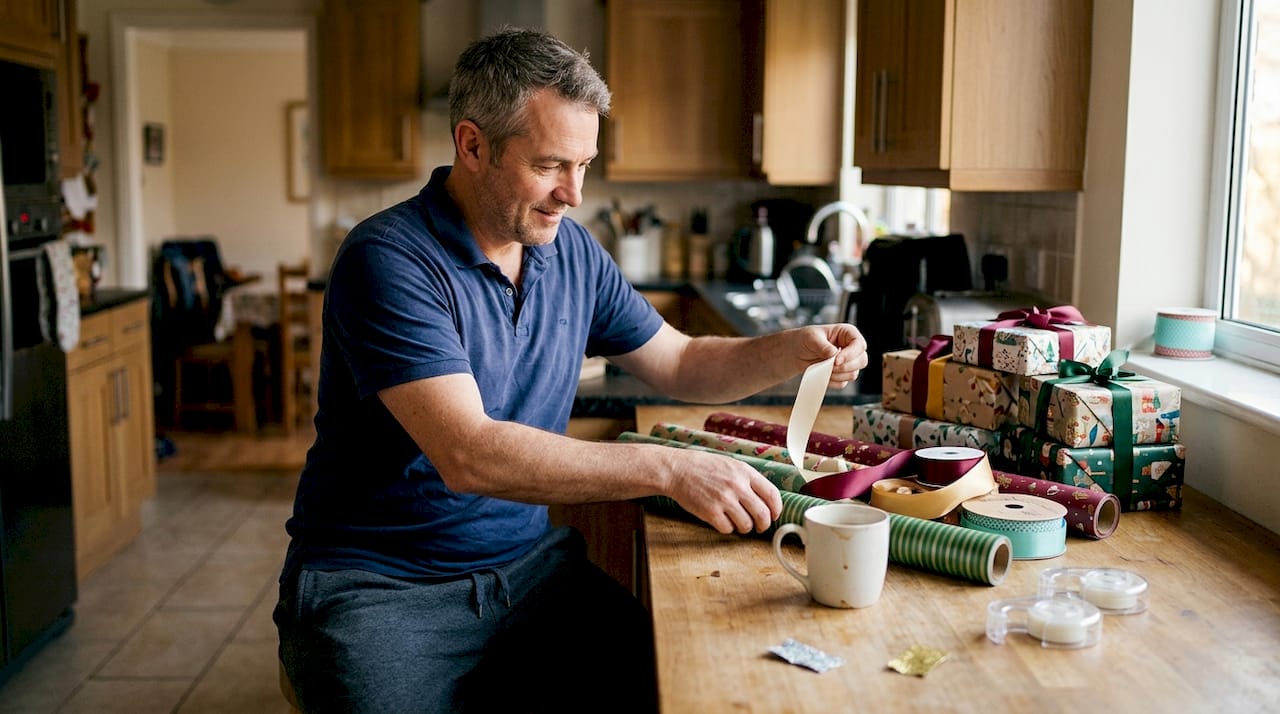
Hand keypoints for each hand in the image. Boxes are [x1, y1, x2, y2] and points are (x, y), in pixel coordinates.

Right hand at [666, 451, 782, 533]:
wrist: (677, 469)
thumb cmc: (704, 467)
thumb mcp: (731, 464)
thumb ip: (748, 479)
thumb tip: (766, 499)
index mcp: (745, 472)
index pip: (772, 495)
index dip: (776, 509)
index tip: (774, 515)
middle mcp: (737, 486)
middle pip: (763, 514)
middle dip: (763, 525)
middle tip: (759, 527)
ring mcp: (724, 500)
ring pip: (746, 525)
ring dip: (744, 528)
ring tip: (738, 523)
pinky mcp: (710, 512)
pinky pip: (727, 529)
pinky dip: (727, 528)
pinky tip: (722, 521)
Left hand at [795, 323, 868, 387]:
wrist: (795, 352)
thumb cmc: (804, 339)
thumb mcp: (811, 338)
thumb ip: (823, 345)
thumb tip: (834, 353)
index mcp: (847, 333)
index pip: (859, 344)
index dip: (850, 354)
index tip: (836, 361)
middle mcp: (850, 348)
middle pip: (862, 361)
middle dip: (845, 367)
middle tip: (829, 367)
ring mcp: (847, 362)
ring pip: (853, 374)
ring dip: (837, 375)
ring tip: (823, 368)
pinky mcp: (841, 374)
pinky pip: (843, 383)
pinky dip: (832, 381)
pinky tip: (822, 374)